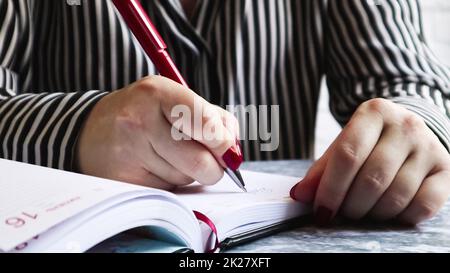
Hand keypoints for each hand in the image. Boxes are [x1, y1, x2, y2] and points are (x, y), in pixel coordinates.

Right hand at [76, 76, 239, 189]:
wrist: (92, 131)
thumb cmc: (146, 113)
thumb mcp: (176, 100)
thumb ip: (214, 119)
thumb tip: (233, 153)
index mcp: (159, 93)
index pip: (207, 124)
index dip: (225, 143)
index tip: (230, 152)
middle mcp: (140, 121)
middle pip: (200, 161)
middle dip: (213, 168)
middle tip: (208, 162)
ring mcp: (129, 152)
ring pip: (185, 179)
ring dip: (188, 173)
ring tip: (168, 155)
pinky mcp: (123, 180)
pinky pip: (167, 191)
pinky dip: (170, 183)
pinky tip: (154, 167)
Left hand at [291, 98, 449, 224]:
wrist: (408, 130)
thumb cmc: (369, 141)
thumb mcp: (343, 145)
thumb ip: (321, 170)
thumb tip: (299, 195)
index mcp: (374, 112)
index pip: (348, 155)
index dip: (330, 189)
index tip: (320, 211)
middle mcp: (406, 125)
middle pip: (371, 178)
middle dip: (349, 205)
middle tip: (340, 213)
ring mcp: (429, 146)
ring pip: (396, 195)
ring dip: (372, 214)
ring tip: (360, 212)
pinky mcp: (446, 169)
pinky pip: (424, 206)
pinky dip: (400, 217)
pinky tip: (387, 212)